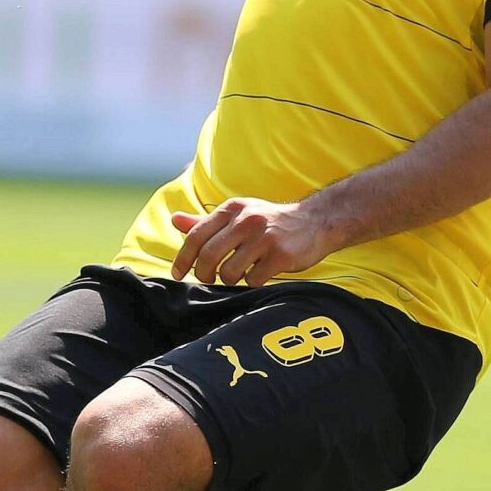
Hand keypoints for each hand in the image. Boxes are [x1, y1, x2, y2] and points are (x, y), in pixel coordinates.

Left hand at [167, 198, 339, 287]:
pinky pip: (253, 280)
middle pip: (209, 256)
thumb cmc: (271, 222)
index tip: (178, 274)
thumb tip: (175, 220)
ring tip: (241, 273)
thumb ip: (206, 221)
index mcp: (232, 208)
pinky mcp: (280, 255)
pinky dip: (253, 282)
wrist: (315, 221)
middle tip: (208, 279)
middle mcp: (246, 220)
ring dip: (230, 279)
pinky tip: (261, 273)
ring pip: (229, 272)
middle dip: (204, 274)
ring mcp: (264, 238)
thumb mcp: (239, 214)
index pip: (196, 235)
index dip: (183, 258)